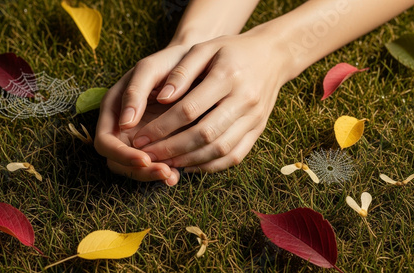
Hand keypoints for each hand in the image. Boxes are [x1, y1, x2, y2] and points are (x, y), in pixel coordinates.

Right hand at [95, 45, 191, 185]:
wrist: (194, 63)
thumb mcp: (149, 69)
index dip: (122, 155)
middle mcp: (121, 127)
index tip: (145, 159)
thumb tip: (124, 123)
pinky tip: (179, 174)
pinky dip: (165, 171)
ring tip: (173, 176)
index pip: (105, 142)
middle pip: (118, 162)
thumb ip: (134, 92)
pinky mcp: (157, 143)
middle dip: (139, 171)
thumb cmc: (168, 62)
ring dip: (152, 175)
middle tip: (165, 173)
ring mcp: (138, 137)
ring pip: (136, 167)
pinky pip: (155, 164)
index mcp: (113, 109)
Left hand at [125, 29, 291, 171]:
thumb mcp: (204, 48)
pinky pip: (234, 156)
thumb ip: (181, 72)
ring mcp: (254, 117)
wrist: (271, 55)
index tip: (141, 137)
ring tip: (165, 163)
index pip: (190, 109)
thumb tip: (162, 98)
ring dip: (190, 161)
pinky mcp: (258, 129)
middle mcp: (244, 99)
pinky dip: (211, 166)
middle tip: (148, 155)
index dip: (162, 127)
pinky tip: (190, 166)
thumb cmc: (230, 50)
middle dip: (172, 149)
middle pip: (205, 134)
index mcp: (228, 76)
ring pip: (220, 149)